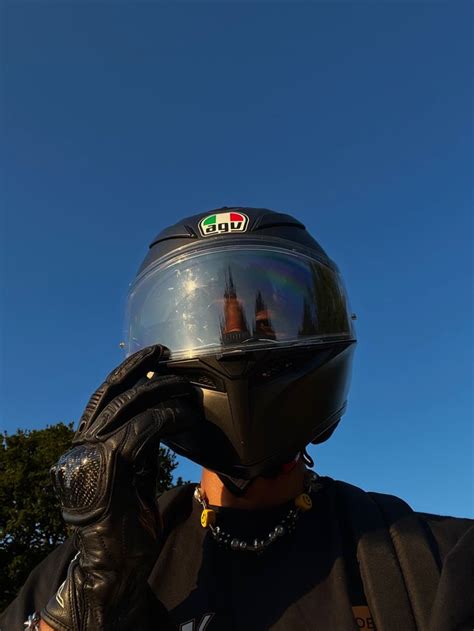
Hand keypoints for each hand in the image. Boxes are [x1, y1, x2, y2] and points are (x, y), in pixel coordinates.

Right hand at [41, 345, 198, 630]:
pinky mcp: (104, 465)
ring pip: (127, 405)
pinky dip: (166, 417)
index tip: (153, 357)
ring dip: (160, 390)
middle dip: (142, 370)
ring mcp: (87, 454)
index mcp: (85, 447)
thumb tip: (173, 429)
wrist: (113, 571)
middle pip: (112, 394)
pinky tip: (184, 415)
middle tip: (169, 356)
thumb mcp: (139, 482)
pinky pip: (141, 428)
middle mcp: (80, 446)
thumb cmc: (129, 532)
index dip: (127, 373)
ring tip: (185, 385)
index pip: (104, 399)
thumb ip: (147, 455)